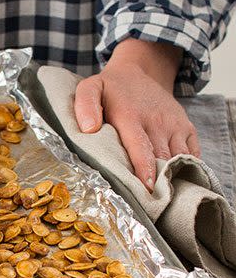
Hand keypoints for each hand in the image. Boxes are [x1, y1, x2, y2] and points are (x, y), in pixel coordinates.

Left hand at [74, 38, 199, 190]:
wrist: (138, 71)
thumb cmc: (110, 88)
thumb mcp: (90, 88)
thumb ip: (85, 106)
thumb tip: (89, 129)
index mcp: (131, 116)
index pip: (140, 147)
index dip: (144, 170)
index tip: (145, 190)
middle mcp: (156, 121)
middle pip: (160, 158)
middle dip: (156, 182)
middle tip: (150, 206)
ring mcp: (174, 125)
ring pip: (179, 158)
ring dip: (173, 178)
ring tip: (163, 200)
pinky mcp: (186, 127)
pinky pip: (192, 153)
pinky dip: (187, 169)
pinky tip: (176, 183)